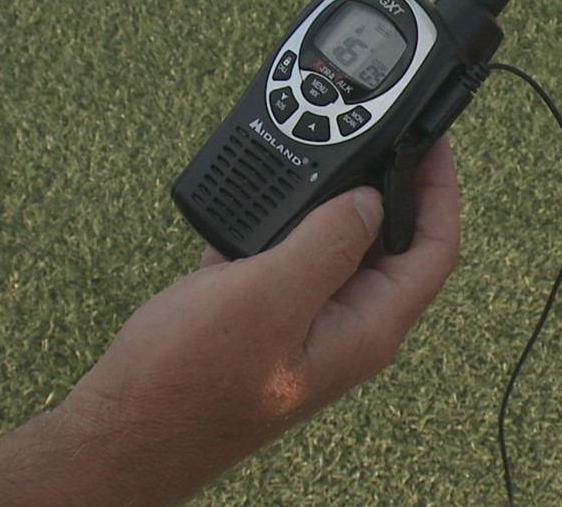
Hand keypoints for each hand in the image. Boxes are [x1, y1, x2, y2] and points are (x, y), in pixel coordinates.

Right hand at [57, 137, 459, 503]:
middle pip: (389, 243)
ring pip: (333, 245)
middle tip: (373, 131)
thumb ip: (327, 244)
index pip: (432, 249)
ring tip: (318, 151)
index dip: (439, 190)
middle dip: (385, 185)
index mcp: (364, 326)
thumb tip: (370, 199)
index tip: (431, 139)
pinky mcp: (260, 315)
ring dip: (328, 199)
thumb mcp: (268, 299)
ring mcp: (300, 320)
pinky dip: (281, 221)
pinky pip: (285, 254)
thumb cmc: (190, 382)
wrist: (122, 430)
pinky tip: (261, 194)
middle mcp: (342, 325)